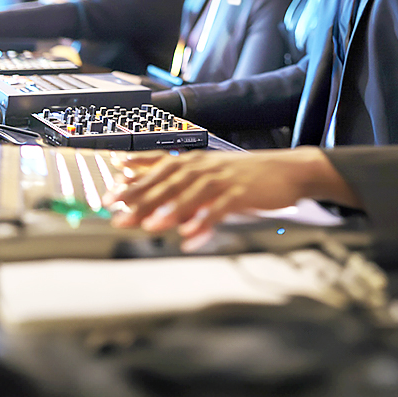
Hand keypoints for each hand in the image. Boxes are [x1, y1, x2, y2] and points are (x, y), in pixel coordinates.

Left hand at [105, 147, 358, 238]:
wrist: (288, 170)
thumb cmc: (246, 175)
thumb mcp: (210, 172)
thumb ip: (178, 179)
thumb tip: (145, 184)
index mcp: (196, 160)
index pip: (157, 169)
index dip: (132, 182)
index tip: (109, 195)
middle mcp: (206, 166)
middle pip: (169, 181)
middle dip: (142, 199)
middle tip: (119, 215)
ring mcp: (224, 179)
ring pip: (192, 193)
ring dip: (170, 210)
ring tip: (150, 226)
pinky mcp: (242, 193)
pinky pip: (220, 209)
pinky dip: (205, 221)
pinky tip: (191, 235)